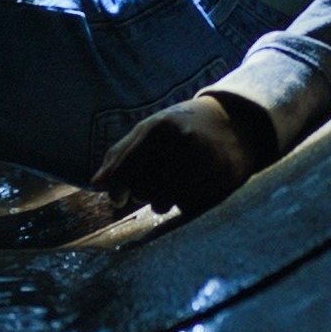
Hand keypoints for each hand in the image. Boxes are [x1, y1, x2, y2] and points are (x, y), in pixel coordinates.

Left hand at [96, 91, 275, 215]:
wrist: (234, 123)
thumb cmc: (182, 127)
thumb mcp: (150, 129)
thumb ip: (121, 154)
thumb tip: (96, 184)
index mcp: (159, 127)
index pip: (125, 168)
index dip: (116, 188)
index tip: (117, 197)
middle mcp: (182, 143)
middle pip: (142, 190)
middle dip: (142, 192)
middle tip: (153, 182)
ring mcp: (204, 162)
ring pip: (163, 203)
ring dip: (161, 201)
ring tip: (171, 185)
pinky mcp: (222, 180)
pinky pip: (187, 207)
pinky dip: (183, 203)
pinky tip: (191, 187)